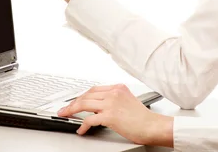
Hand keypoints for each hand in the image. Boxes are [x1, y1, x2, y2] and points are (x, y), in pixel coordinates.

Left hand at [57, 84, 173, 146]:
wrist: (151, 125)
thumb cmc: (142, 118)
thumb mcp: (128, 101)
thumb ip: (114, 100)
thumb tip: (99, 108)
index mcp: (118, 88)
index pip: (94, 89)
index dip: (82, 96)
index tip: (75, 101)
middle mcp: (114, 93)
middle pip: (87, 95)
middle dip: (73, 102)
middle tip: (65, 109)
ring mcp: (111, 103)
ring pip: (84, 104)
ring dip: (72, 110)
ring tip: (66, 115)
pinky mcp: (110, 116)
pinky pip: (90, 119)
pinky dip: (82, 125)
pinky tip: (81, 129)